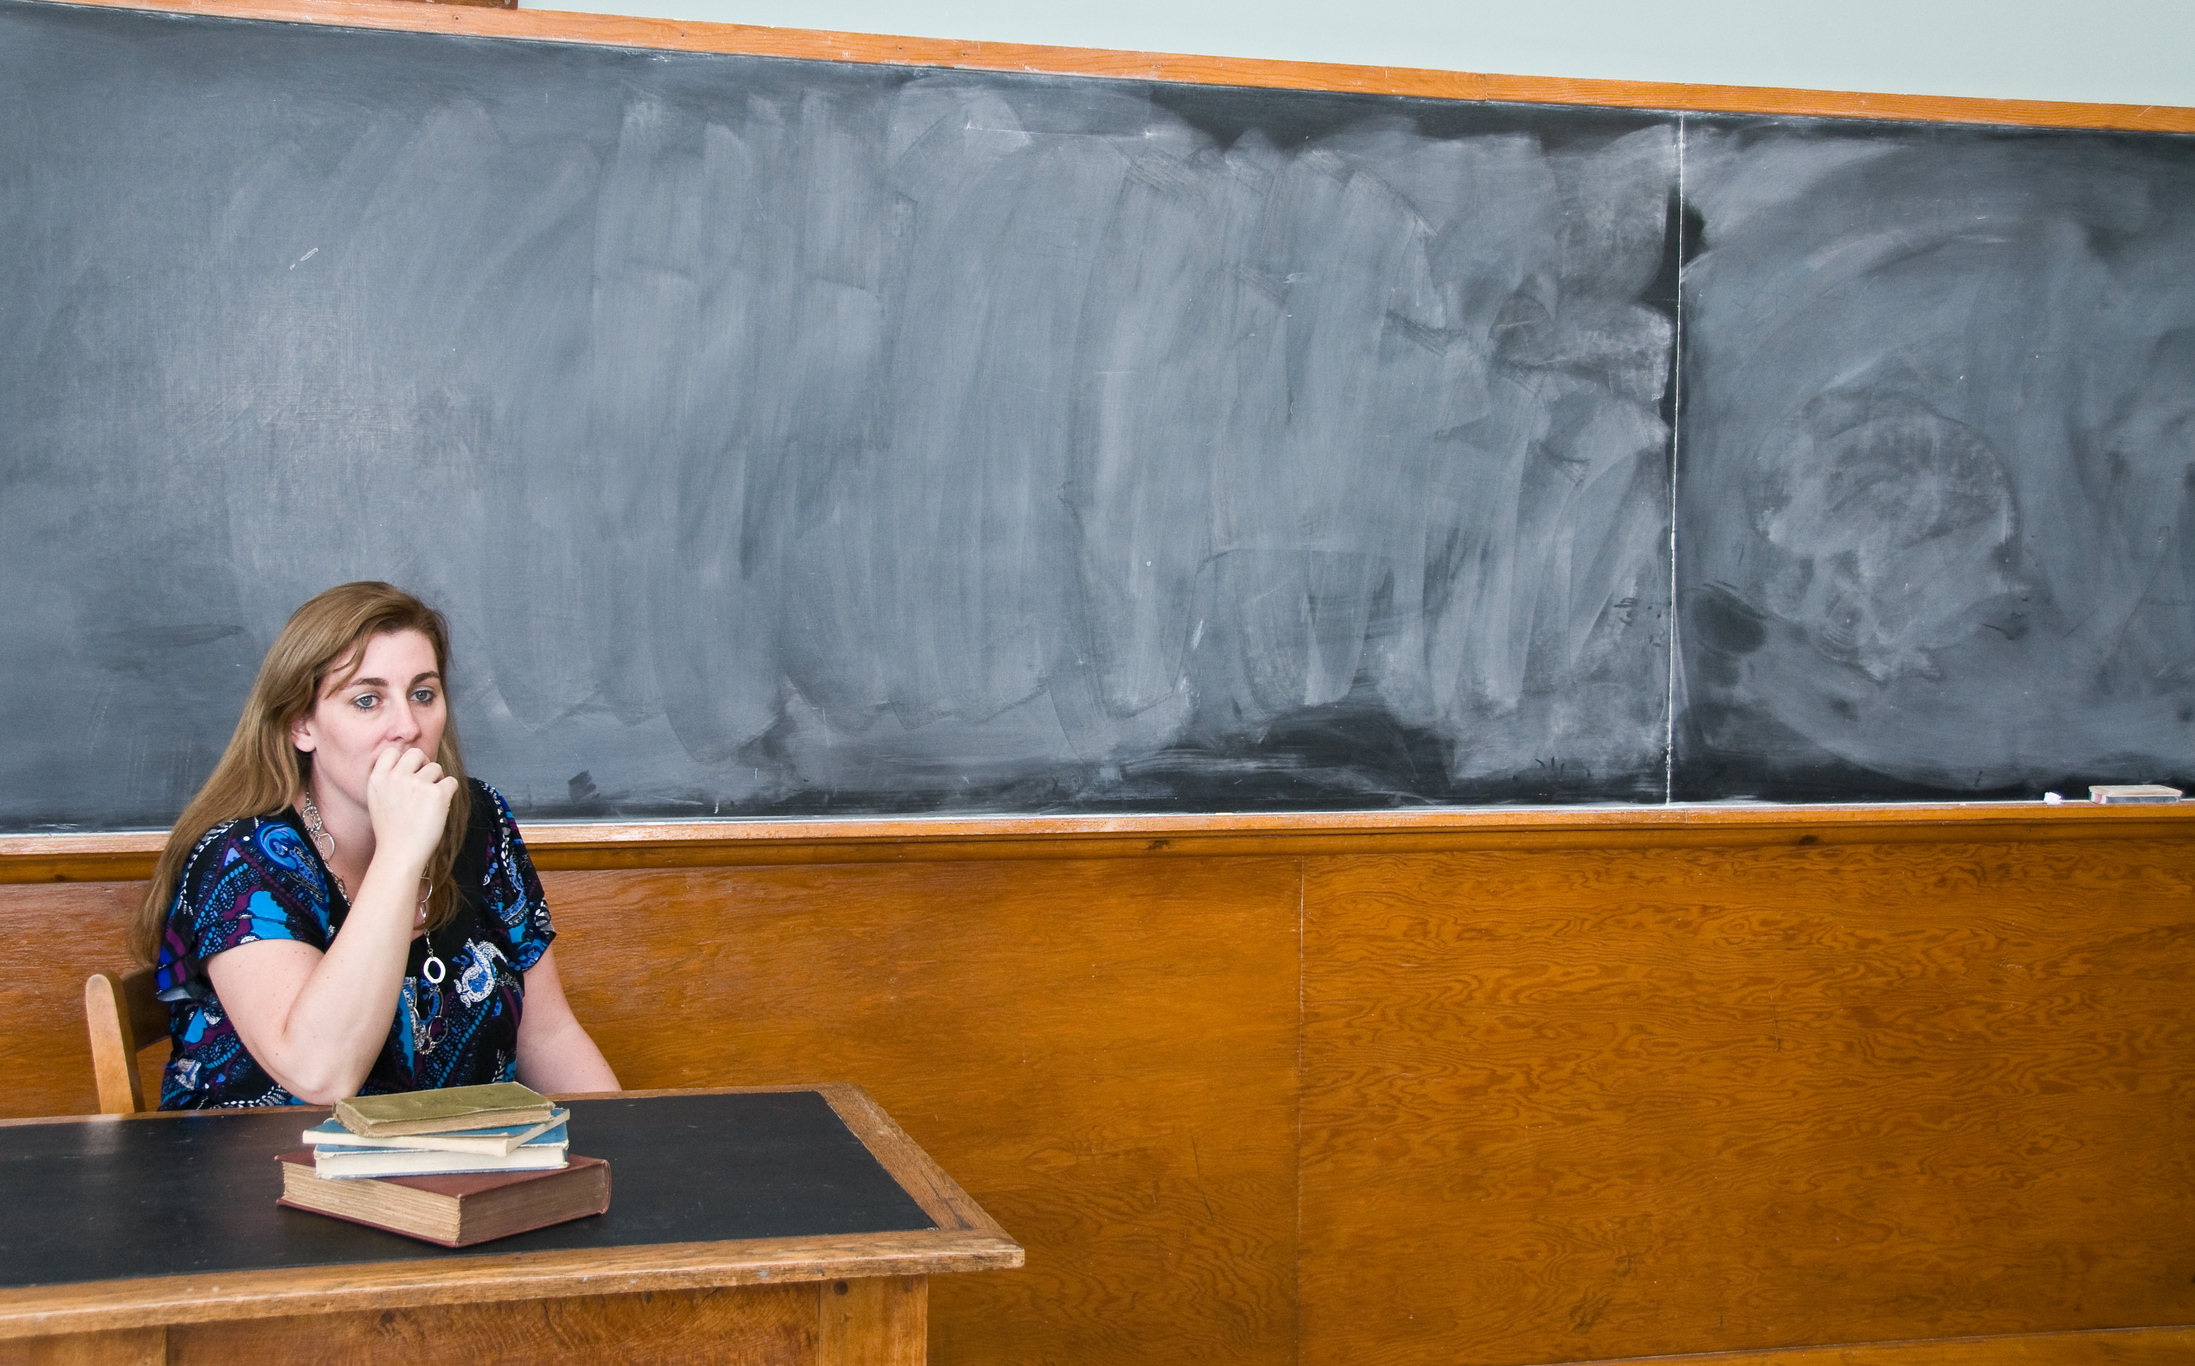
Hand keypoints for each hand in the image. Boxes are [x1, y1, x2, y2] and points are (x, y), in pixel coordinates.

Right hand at [364, 746, 457, 872]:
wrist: (400, 853)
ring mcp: (417, 784)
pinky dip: (449, 792)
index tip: (409, 772)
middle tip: (425, 783)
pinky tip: (440, 807)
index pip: (392, 751)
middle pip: (417, 753)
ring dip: (437, 782)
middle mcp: (396, 777)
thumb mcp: (378, 800)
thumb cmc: (391, 831)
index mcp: (378, 778)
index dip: (404, 759)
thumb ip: (388, 780)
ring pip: (436, 768)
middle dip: (424, 764)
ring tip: (428, 803)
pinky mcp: (438, 794)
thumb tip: (409, 764)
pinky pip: (451, 781)